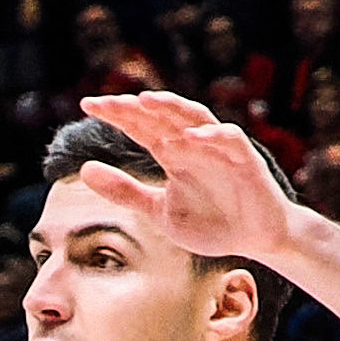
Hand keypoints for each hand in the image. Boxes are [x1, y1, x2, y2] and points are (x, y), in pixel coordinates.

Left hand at [73, 89, 302, 261]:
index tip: (87, 105)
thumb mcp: (159, 211)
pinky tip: (190, 136)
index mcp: (173, 153)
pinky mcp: (246, 160)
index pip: (140, 126)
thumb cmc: (211, 222)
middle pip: (162, 116)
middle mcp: (194, 144)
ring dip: (171, 108)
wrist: (255, 239)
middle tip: (106, 102)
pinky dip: (211, 136)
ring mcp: (220, 149)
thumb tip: (83, 170)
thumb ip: (125, 191)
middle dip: (135, 106)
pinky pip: (230, 140)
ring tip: (145, 101)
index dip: (116, 114)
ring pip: (195, 118)